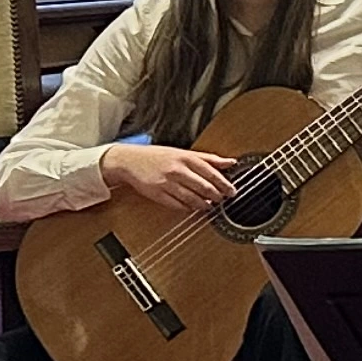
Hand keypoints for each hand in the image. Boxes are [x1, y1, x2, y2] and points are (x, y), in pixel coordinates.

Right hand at [101, 142, 238, 212]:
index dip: (224, 184)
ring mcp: (166, 183)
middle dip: (216, 195)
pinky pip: (177, 205)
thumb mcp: (184, 152)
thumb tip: (231, 162)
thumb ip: (209, 159)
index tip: (232, 191)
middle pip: (203, 187)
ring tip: (209, 205)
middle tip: (222, 200)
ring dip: (203, 204)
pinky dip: (188, 208)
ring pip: (192, 198)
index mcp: (186, 158)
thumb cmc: (158, 156)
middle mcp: (177, 170)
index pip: (211, 173)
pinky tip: (193, 207)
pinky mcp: (157, 194)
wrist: (129, 161)